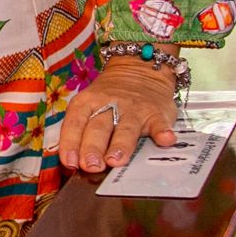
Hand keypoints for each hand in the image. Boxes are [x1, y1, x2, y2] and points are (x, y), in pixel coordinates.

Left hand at [60, 61, 178, 173]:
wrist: (139, 70)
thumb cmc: (107, 98)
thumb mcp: (88, 106)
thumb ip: (79, 131)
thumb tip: (71, 161)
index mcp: (86, 103)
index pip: (75, 123)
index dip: (70, 143)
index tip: (70, 162)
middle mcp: (109, 105)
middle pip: (99, 128)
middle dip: (93, 147)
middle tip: (91, 166)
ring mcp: (134, 110)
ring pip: (126, 128)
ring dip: (121, 145)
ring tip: (115, 160)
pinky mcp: (157, 113)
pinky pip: (160, 123)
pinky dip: (163, 131)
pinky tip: (165, 140)